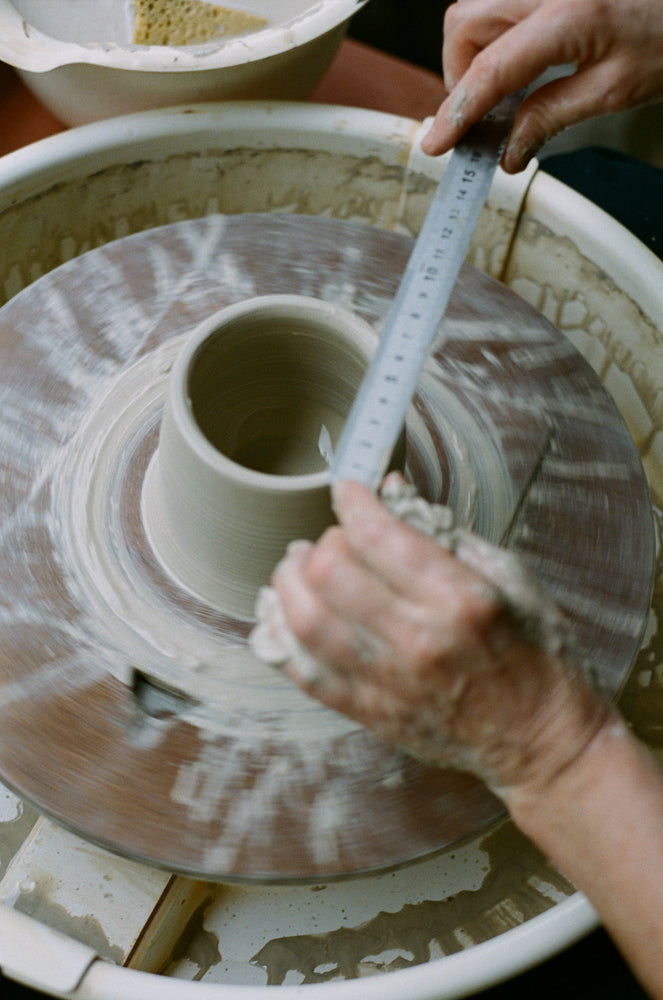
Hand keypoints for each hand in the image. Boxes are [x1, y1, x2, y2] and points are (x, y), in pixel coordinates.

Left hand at [268, 476, 611, 800]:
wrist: (543, 743)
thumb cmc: (536, 657)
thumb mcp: (513, 581)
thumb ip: (447, 535)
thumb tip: (392, 492)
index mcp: (459, 599)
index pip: (379, 536)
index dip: (353, 502)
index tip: (348, 491)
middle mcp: (418, 640)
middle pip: (330, 573)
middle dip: (322, 541)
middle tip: (334, 537)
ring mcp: (389, 682)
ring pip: (305, 621)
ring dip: (289, 582)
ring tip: (296, 566)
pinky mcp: (371, 713)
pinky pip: (304, 672)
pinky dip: (280, 637)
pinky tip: (281, 612)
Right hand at [422, 0, 662, 171]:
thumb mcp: (617, 92)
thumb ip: (553, 118)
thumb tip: (509, 150)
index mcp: (569, 16)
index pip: (490, 70)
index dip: (456, 113)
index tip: (437, 143)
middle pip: (465, 23)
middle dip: (458, 74)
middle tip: (478, 116)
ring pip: (477, 7)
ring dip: (474, 52)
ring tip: (501, 91)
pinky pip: (501, 1)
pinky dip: (496, 33)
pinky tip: (518, 62)